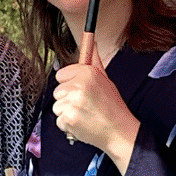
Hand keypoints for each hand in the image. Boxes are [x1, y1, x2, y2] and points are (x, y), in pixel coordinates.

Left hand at [52, 36, 141, 171]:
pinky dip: (67, 124)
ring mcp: (72, 103)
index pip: (61, 74)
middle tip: (84, 104)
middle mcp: (78, 86)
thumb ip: (94, 62)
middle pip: (57, 90)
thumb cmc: (113, 107)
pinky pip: (58, 119)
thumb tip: (92, 43)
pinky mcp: (68, 119)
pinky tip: (82, 122)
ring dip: (67, 111)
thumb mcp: (106, 80)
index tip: (79, 89)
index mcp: (87, 74)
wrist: (119, 132)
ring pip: (56, 105)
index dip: (70, 83)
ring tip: (84, 114)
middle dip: (68, 98)